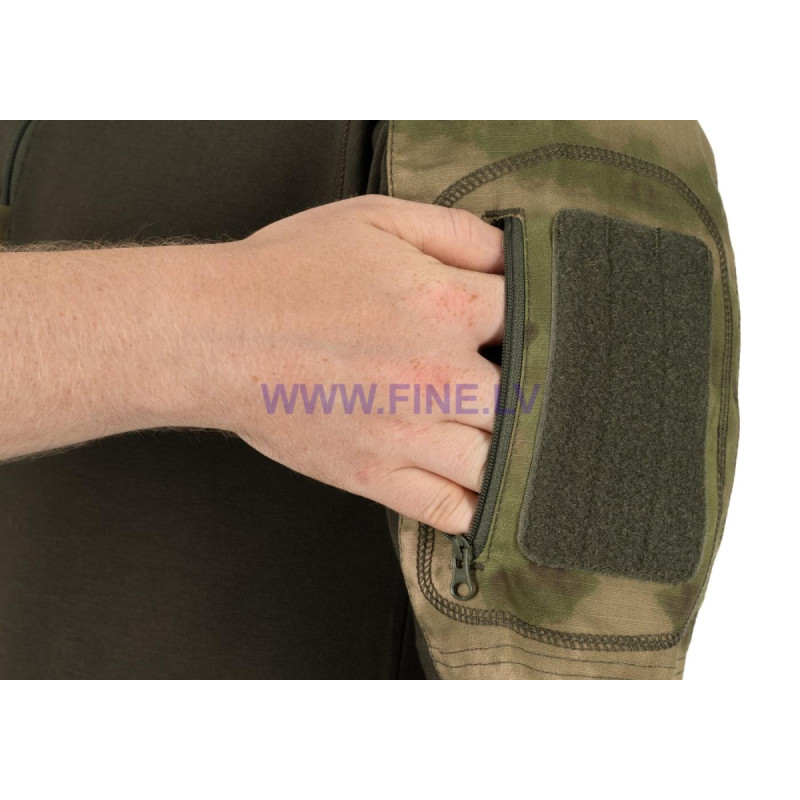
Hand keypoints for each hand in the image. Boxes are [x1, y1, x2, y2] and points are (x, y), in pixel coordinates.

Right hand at [197, 196, 504, 532]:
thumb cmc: (288, 273)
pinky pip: (448, 509)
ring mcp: (407, 434)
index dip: (544, 321)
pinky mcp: (375, 476)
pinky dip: (476, 508)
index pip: (534, 320)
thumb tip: (509, 254)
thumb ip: (455, 232)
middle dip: (536, 391)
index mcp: (444, 308)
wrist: (215, 335)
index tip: (536, 328)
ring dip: (516, 454)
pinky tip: (482, 491)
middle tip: (532, 386)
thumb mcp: (375, 219)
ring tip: (515, 440)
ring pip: (498, 463)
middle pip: (529, 400)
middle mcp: (437, 377)